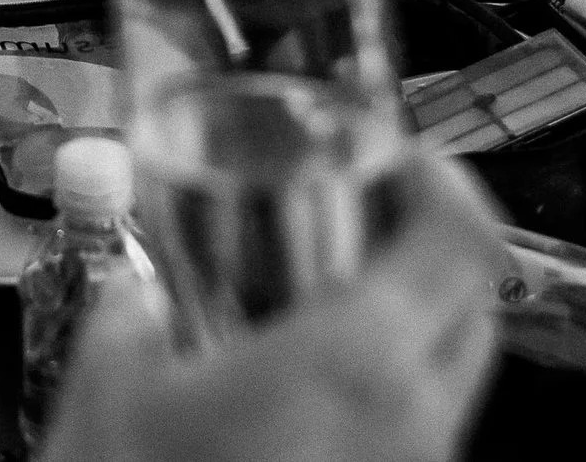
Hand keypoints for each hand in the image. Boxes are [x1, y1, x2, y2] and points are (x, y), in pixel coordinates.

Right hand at [40, 149, 505, 461]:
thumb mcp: (110, 385)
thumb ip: (134, 308)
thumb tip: (140, 285)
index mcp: (358, 361)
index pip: (464, 239)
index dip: (446, 177)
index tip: (397, 151)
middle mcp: (416, 420)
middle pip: (475, 304)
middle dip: (429, 246)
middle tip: (358, 216)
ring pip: (452, 377)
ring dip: (406, 325)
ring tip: (316, 308)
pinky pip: (417, 434)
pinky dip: (385, 392)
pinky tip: (303, 393)